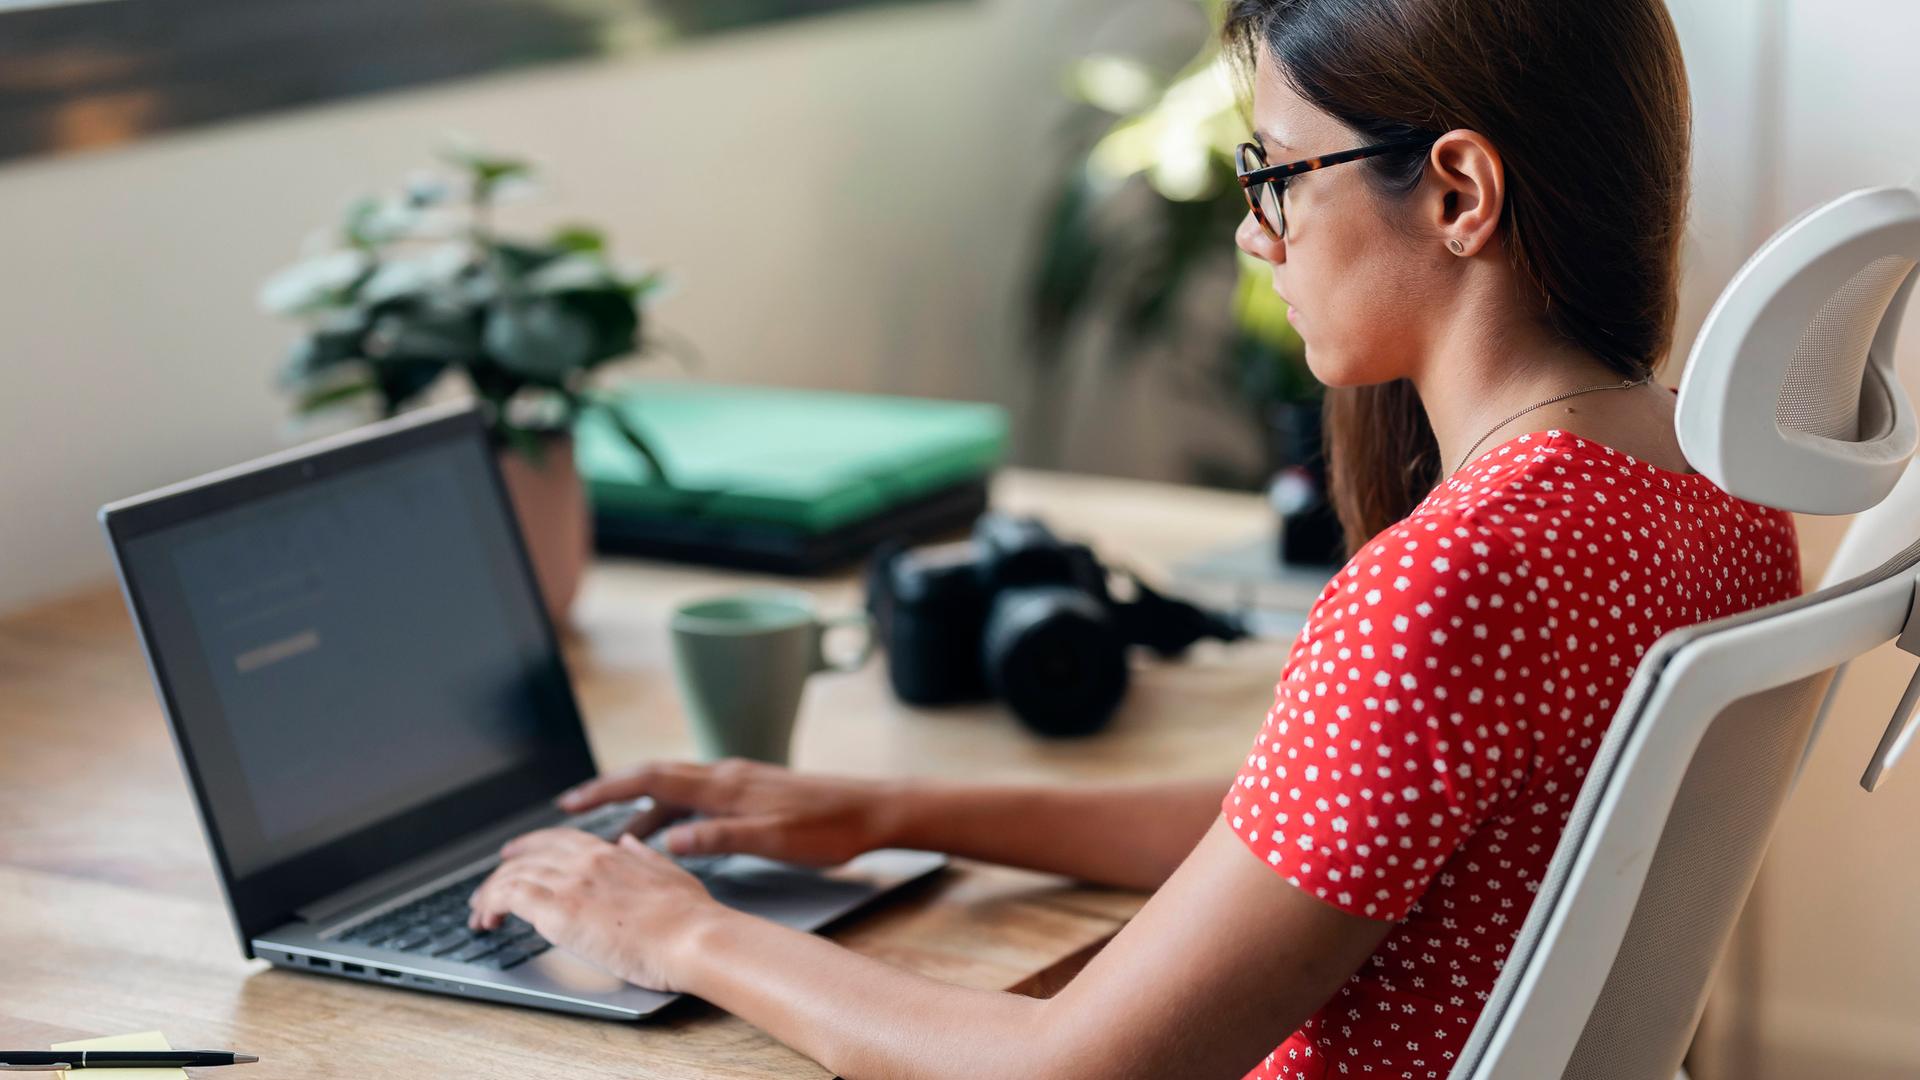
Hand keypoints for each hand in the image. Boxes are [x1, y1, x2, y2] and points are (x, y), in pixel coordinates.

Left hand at [466, 827, 720, 990]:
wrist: (692, 937)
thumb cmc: (690, 917)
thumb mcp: (671, 874)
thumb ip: (645, 858)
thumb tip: (629, 844)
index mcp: (612, 854)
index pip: (560, 839)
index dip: (532, 844)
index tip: (517, 854)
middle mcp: (586, 861)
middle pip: (529, 855)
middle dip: (503, 870)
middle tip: (487, 889)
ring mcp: (570, 883)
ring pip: (511, 876)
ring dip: (489, 893)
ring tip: (479, 914)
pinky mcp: (557, 911)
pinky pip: (507, 897)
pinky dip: (489, 905)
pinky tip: (486, 921)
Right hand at [556, 758, 898, 866]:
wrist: (873, 810)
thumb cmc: (829, 828)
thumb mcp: (772, 841)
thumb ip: (718, 839)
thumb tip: (666, 841)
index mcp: (725, 785)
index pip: (651, 779)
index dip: (607, 789)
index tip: (571, 801)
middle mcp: (726, 775)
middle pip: (654, 775)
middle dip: (610, 791)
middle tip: (573, 808)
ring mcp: (738, 781)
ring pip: (674, 788)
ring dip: (640, 807)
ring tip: (610, 835)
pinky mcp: (750, 791)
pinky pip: (696, 796)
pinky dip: (670, 812)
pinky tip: (669, 834)